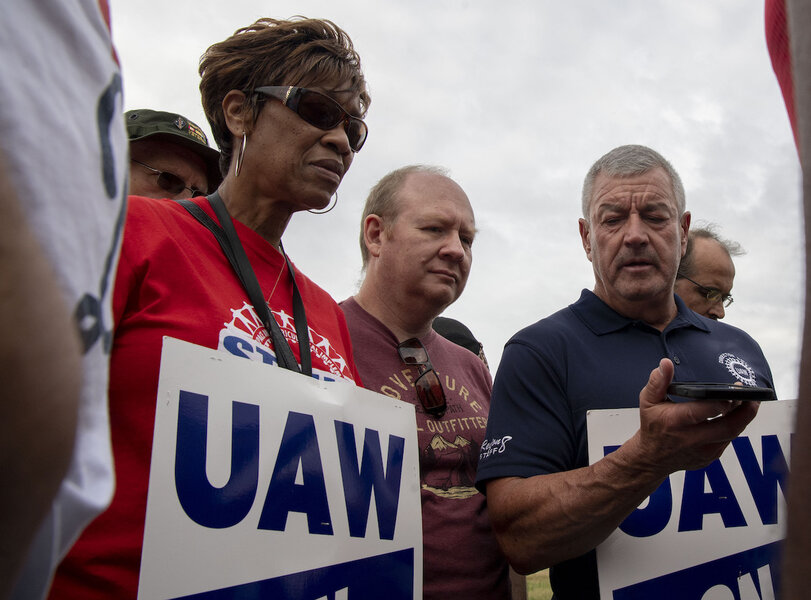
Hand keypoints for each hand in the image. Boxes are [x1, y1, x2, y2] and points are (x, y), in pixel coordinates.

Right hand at [633, 358, 759, 473]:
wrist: (652, 457)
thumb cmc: (652, 426)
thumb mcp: (648, 401)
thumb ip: (658, 381)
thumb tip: (666, 363)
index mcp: (675, 421)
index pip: (706, 410)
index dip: (724, 400)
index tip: (735, 388)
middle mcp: (691, 438)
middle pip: (729, 426)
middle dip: (745, 410)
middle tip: (754, 397)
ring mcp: (703, 451)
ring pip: (732, 434)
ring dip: (743, 418)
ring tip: (750, 403)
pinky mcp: (710, 457)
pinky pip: (728, 440)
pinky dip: (734, 427)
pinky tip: (735, 416)